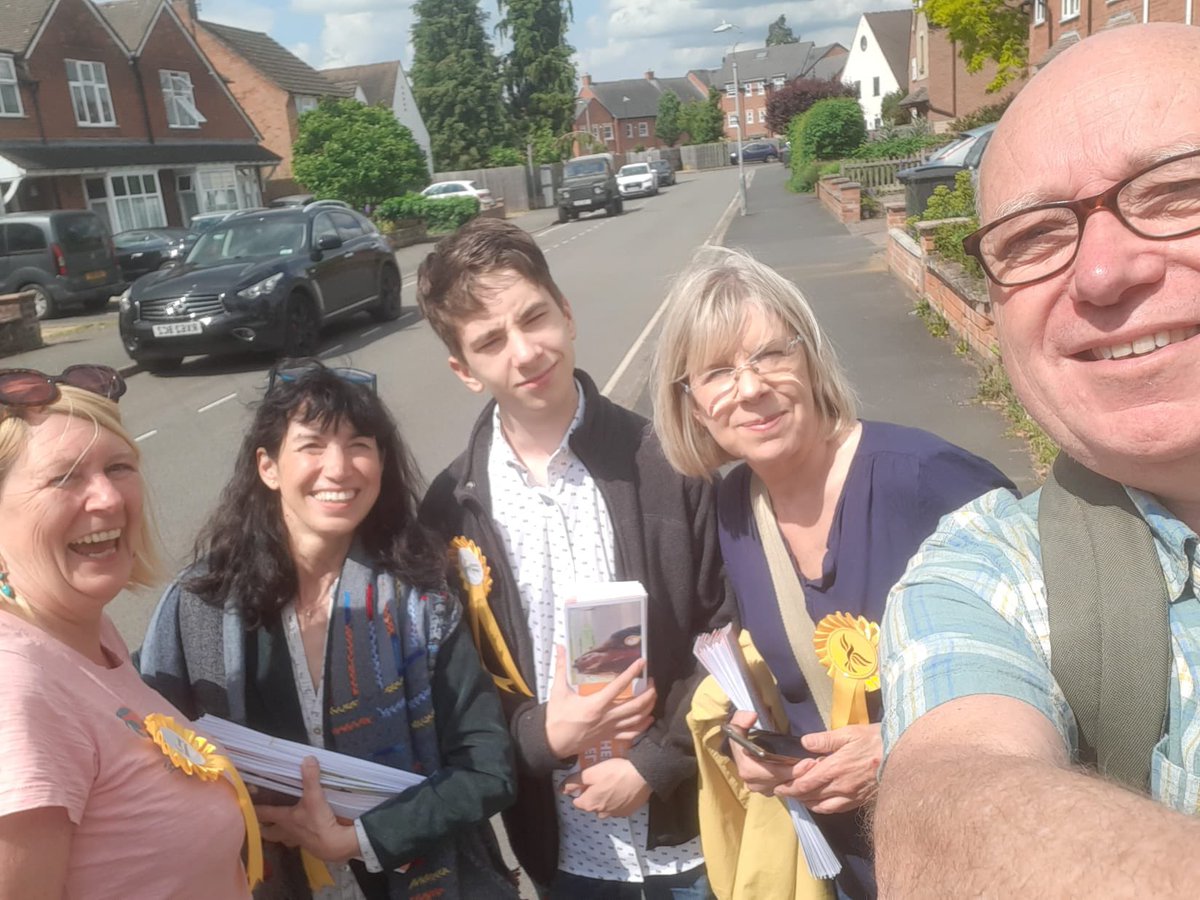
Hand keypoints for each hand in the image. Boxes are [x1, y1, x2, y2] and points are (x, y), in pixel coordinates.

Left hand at [256, 757, 360, 862]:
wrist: (334, 845)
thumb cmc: (319, 822)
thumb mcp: (315, 797)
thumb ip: (311, 778)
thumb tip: (308, 758)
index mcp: (284, 819)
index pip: (264, 813)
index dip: (254, 809)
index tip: (245, 805)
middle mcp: (286, 831)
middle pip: (268, 832)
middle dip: (263, 827)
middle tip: (261, 821)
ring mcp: (296, 840)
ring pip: (281, 838)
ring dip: (278, 834)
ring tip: (279, 828)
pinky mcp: (308, 845)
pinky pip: (296, 842)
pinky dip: (296, 837)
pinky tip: (301, 833)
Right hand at [545, 645, 656, 759]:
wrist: (554, 743)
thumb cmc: (556, 718)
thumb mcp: (557, 691)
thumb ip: (560, 667)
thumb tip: (559, 647)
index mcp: (595, 704)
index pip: (619, 686)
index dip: (632, 672)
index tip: (642, 662)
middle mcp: (607, 717)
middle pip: (635, 705)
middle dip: (648, 693)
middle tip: (651, 682)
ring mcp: (610, 729)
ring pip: (637, 719)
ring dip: (648, 707)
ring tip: (652, 696)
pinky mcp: (609, 737)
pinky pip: (631, 734)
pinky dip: (643, 726)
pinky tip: (648, 719)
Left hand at [561, 758, 652, 818]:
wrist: (642, 775)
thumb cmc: (615, 772)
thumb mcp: (590, 773)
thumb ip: (574, 782)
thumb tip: (562, 790)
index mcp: (590, 803)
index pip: (577, 802)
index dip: (577, 792)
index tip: (581, 783)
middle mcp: (602, 812)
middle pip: (591, 806)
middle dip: (591, 797)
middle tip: (596, 782)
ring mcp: (617, 813)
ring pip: (605, 809)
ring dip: (604, 801)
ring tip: (609, 787)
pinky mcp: (629, 810)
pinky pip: (618, 808)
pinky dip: (617, 802)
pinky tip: (621, 791)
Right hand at [727, 711, 815, 796]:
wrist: (739, 746)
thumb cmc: (740, 735)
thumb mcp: (737, 723)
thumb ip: (742, 719)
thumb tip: (751, 717)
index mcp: (747, 769)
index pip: (771, 774)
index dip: (790, 770)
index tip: (808, 762)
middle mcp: (753, 782)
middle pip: (781, 783)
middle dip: (800, 775)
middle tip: (817, 764)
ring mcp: (762, 788)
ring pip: (785, 788)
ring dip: (800, 780)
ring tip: (816, 769)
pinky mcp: (769, 789)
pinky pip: (786, 789)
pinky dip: (798, 782)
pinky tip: (809, 774)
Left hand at [774, 723, 882, 813]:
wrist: (902, 755)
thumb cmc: (875, 740)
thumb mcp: (849, 733)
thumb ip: (824, 740)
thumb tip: (805, 743)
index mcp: (834, 769)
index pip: (805, 783)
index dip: (790, 787)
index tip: (778, 787)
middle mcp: (840, 787)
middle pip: (811, 796)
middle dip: (795, 795)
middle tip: (783, 792)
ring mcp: (851, 796)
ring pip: (823, 806)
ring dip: (808, 802)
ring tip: (799, 797)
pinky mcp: (860, 800)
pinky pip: (837, 809)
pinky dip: (824, 807)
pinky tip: (821, 802)